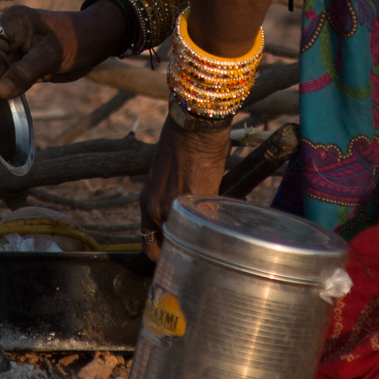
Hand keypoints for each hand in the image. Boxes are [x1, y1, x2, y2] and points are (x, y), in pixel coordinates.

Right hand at [0, 1, 128, 98]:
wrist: (96, 41)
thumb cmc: (77, 39)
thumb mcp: (52, 55)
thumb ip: (25, 72)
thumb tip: (0, 91)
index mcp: (12, 22)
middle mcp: (8, 32)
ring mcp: (13, 46)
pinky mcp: (20, 60)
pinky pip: (7, 75)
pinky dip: (7, 86)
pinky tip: (6, 99)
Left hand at [139, 115, 230, 259]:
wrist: (192, 124)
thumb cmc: (180, 142)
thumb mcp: (164, 175)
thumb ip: (169, 198)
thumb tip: (185, 212)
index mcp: (146, 202)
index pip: (148, 243)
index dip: (162, 252)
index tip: (176, 254)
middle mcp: (155, 209)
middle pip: (166, 250)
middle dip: (185, 250)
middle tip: (200, 246)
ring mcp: (175, 208)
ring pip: (190, 239)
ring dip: (203, 237)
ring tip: (217, 229)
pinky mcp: (198, 202)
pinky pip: (210, 221)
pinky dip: (221, 219)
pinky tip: (232, 208)